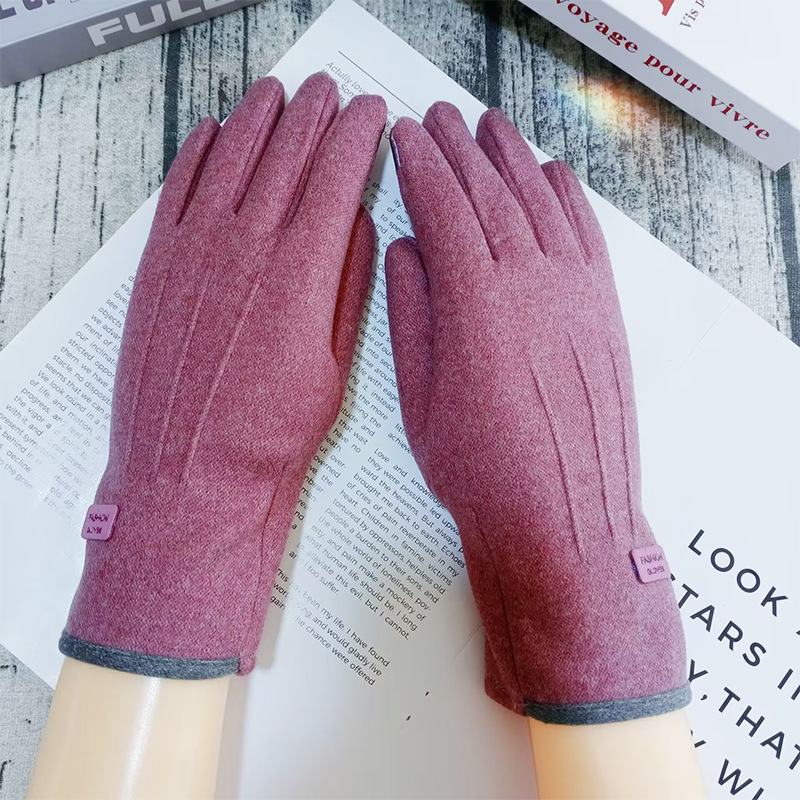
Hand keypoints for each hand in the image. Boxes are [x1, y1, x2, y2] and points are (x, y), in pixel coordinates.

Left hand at [61, 73, 386, 678]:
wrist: (193, 474)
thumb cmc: (270, 434)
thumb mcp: (335, 367)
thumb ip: (349, 287)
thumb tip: (358, 226)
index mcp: (302, 270)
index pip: (337, 175)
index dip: (358, 137)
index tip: (371, 115)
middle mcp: (248, 245)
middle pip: (288, 154)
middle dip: (316, 115)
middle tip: (331, 93)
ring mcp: (197, 249)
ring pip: (234, 157)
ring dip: (261, 118)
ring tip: (280, 94)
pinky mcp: (159, 264)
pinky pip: (180, 186)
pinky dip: (199, 151)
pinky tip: (216, 131)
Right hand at [386, 102, 687, 723]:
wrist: (561, 516)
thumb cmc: (479, 471)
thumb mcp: (420, 398)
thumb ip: (411, 314)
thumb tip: (404, 247)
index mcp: (475, 303)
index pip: (443, 209)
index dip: (420, 168)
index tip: (402, 138)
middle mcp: (531, 283)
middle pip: (491, 195)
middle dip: (459, 151)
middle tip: (437, 118)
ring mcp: (575, 292)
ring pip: (539, 203)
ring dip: (511, 160)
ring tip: (488, 127)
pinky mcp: (604, 310)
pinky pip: (586, 234)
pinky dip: (567, 196)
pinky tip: (550, 172)